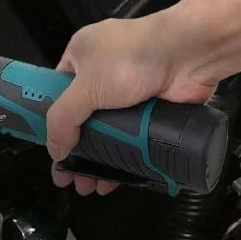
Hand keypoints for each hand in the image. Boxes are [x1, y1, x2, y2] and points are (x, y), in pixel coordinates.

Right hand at [46, 14, 214, 195]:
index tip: (49, 147)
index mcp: (81, 55)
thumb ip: (63, 120)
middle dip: (74, 149)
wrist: (191, 54)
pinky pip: (128, 136)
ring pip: (105, 131)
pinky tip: (112, 179)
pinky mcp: (148, 107)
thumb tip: (54, 151)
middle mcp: (102, 72)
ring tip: (88, 185)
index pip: (57, 91)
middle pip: (81, 118)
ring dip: (96, 159)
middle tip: (68, 175)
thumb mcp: (86, 88)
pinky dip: (120, 157)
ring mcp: (127, 90)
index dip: (51, 120)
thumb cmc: (132, 59)